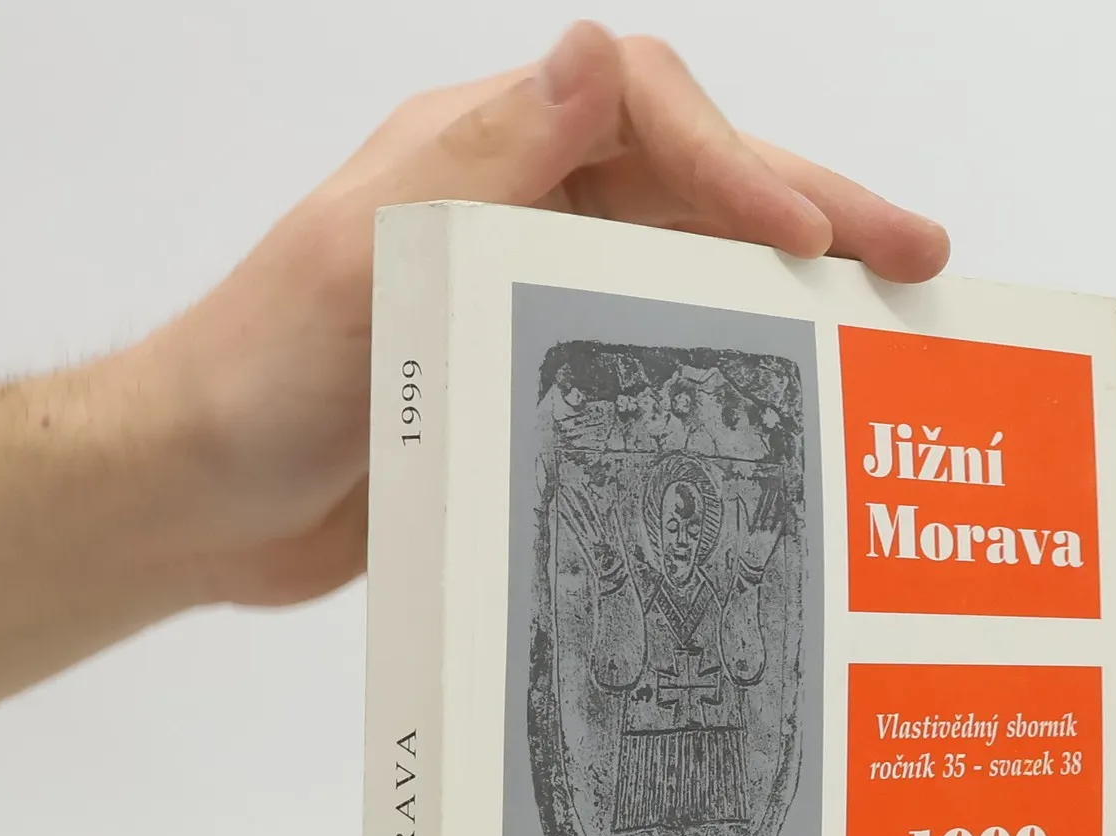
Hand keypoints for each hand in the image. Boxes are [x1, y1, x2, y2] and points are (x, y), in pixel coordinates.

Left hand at [121, 21, 947, 609]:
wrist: (199, 500)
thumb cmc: (253, 381)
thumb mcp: (356, 259)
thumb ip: (476, 162)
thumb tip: (595, 55)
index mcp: (481, 151)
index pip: (644, 112)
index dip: (738, 162)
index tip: (804, 237)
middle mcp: (520, 207)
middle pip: (696, 184)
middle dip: (814, 212)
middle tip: (917, 254)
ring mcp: (530, 293)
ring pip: (691, 268)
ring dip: (791, 293)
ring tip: (886, 328)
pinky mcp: (535, 379)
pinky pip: (655, 357)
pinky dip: (728, 371)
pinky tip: (784, 409)